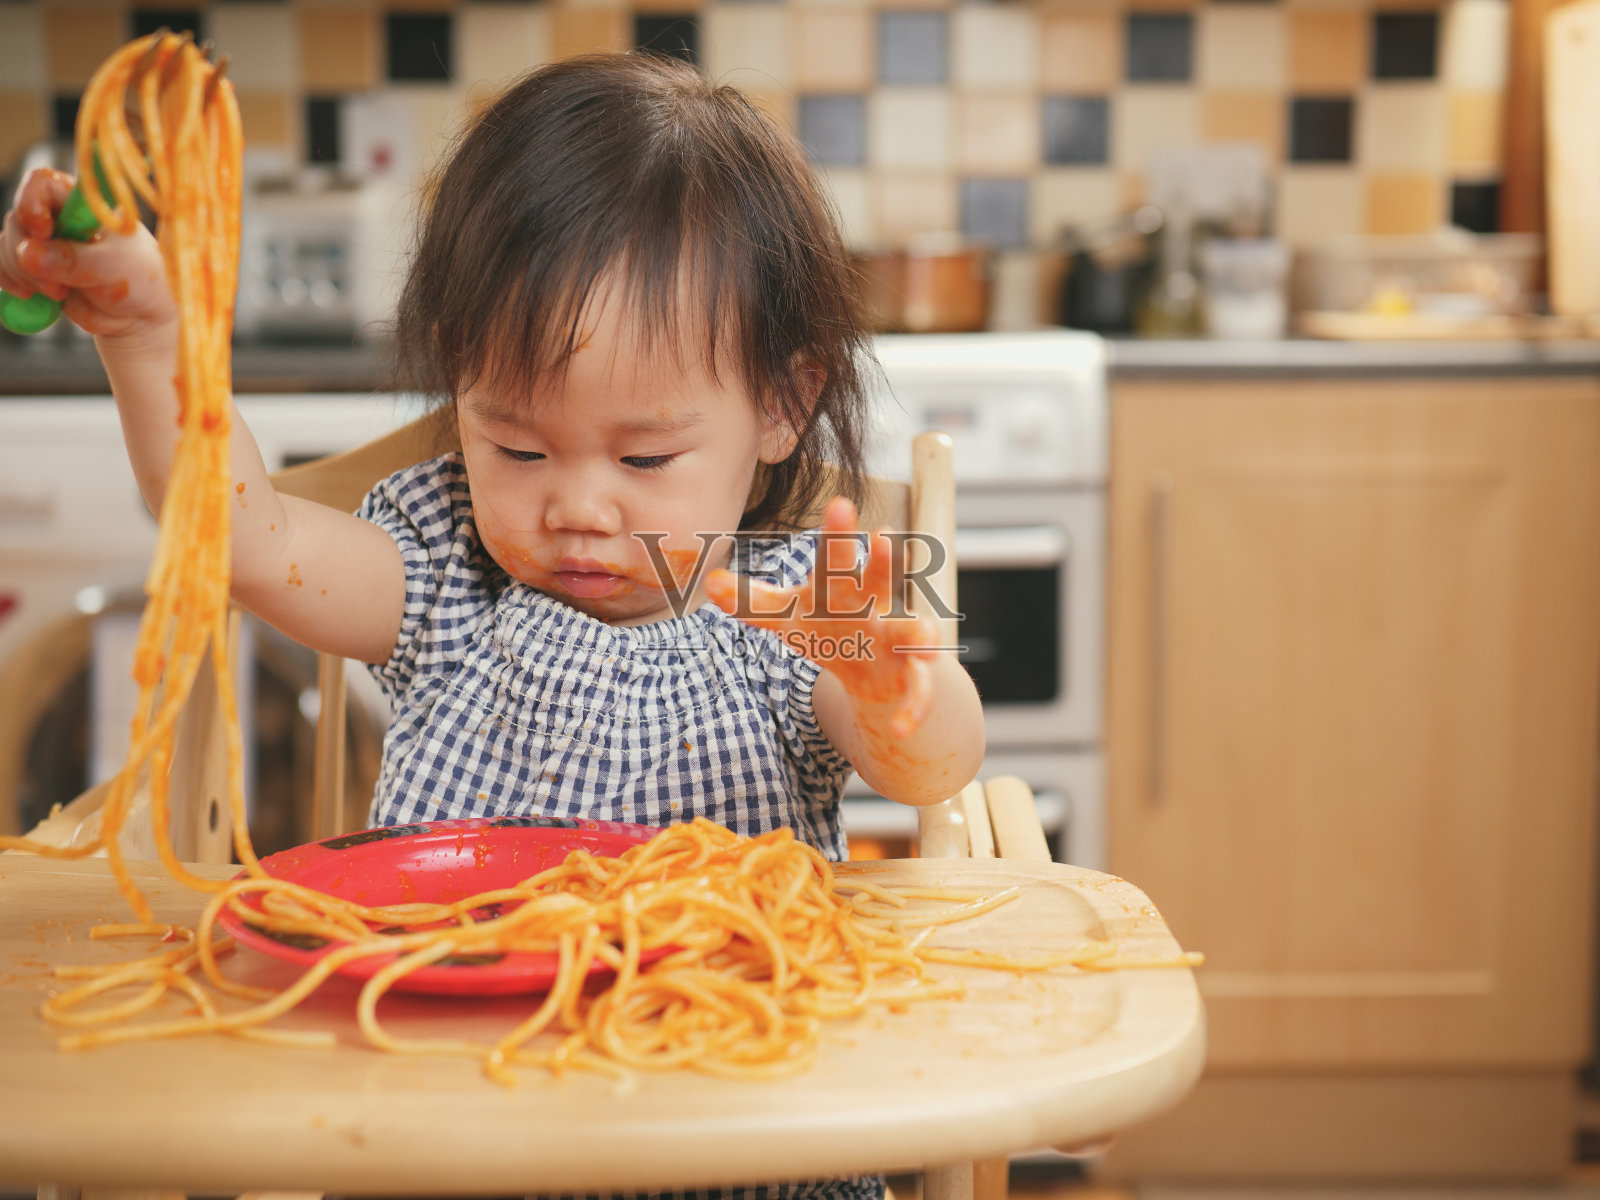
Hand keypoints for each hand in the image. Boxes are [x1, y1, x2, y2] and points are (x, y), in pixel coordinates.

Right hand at [0, 168, 175, 345]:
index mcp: (85, 205)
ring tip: (59, 294)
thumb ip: (74, 260)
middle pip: (19, 218)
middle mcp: (61, 218)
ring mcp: (47, 243)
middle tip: (58, 284)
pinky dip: (8, 279)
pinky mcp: (37, 268)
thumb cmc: (141, 282)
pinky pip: (4, 265)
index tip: (43, 231)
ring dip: (23, 272)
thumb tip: (28, 253)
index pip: (43, 183)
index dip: (31, 202)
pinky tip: (27, 295)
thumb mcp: (115, 267)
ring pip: (10, 244)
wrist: (140, 316)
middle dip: (28, 254)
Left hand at [705, 497, 940, 737]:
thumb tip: (712, 583)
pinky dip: (912, 710)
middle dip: (882, 563)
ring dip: (919, 635)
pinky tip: (899, 729)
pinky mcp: (910, 678)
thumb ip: (754, 603)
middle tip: (884, 537)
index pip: (836, 559)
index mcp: (842, 588)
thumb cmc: (828, 632)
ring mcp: (897, 640)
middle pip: (879, 581)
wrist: (874, 672)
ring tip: (922, 644)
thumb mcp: (788, 619)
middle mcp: (875, 606)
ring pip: (913, 632)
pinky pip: (918, 693)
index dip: (838, 535)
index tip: (840, 505)